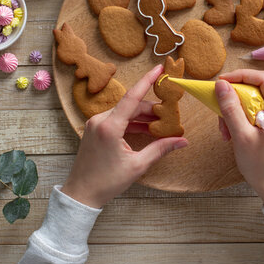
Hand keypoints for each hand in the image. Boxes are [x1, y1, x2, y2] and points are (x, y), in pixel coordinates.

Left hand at [61, 65, 188, 208]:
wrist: (81, 194)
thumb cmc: (106, 182)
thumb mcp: (138, 165)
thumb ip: (161, 149)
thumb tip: (182, 141)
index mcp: (109, 126)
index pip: (132, 98)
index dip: (147, 81)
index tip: (159, 69)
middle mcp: (100, 120)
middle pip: (131, 106)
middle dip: (151, 109)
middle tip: (170, 114)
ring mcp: (95, 124)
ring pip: (124, 112)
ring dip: (142, 116)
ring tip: (161, 124)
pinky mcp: (94, 129)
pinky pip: (117, 119)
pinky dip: (132, 122)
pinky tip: (146, 129)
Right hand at [215, 70, 263, 205]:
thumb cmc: (262, 165)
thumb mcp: (242, 136)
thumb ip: (231, 109)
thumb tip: (221, 86)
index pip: (263, 79)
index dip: (240, 76)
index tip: (221, 82)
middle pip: (254, 88)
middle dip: (233, 99)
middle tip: (218, 109)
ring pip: (249, 100)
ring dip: (232, 111)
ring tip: (224, 130)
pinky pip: (249, 111)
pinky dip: (236, 119)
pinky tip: (230, 134)